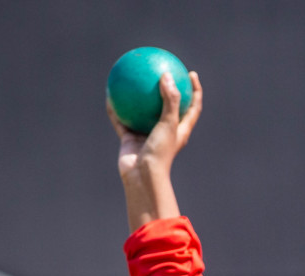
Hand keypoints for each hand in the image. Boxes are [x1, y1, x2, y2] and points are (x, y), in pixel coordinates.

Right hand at [110, 71, 202, 229]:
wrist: (141, 177)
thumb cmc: (160, 153)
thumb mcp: (168, 124)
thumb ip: (170, 100)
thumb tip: (167, 76)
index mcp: (180, 130)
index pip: (192, 107)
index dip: (194, 91)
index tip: (191, 74)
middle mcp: (164, 131)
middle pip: (168, 107)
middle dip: (166, 90)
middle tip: (161, 70)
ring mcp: (146, 135)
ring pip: (141, 113)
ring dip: (137, 98)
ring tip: (132, 78)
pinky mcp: (130, 139)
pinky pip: (121, 120)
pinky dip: (116, 110)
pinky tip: (109, 95)